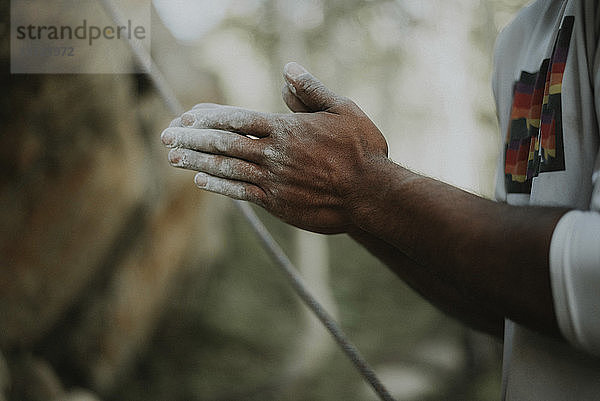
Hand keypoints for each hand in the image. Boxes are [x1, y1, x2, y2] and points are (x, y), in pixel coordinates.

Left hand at [161, 62, 388, 233]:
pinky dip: (218, 186)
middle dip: (191, 139)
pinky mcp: (277, 203)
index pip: (238, 118)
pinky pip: (241, 193)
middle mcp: (274, 154)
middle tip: (165, 136)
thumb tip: (287, 69)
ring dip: (196, 162)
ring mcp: (274, 180)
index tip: (186, 115)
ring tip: (172, 158)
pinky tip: (200, 181)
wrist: (371, 195)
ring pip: (227, 168)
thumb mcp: (343, 109)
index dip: (209, 116)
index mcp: (286, 128)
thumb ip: (312, 90)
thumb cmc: (361, 150)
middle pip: (224, 143)